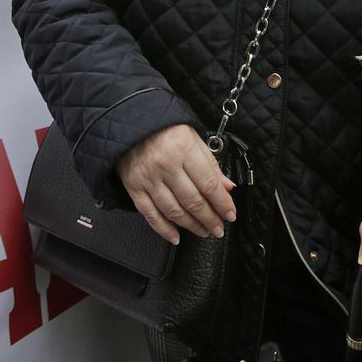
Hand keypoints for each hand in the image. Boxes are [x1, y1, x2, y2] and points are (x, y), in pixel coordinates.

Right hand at [117, 124, 235, 244]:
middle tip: (219, 229)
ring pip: (174, 211)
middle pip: (192, 201)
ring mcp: (148, 178)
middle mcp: (165, 165)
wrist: (130, 125)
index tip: (230, 215)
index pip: (208, 183)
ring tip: (204, 232)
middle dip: (209, 219)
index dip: (222, 203)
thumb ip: (211, 163)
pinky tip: (176, 237)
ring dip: (192, 226)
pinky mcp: (134, 188)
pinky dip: (164, 229)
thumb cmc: (166, 130)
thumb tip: (228, 187)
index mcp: (183, 149)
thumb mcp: (193, 138)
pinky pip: (150, 214)